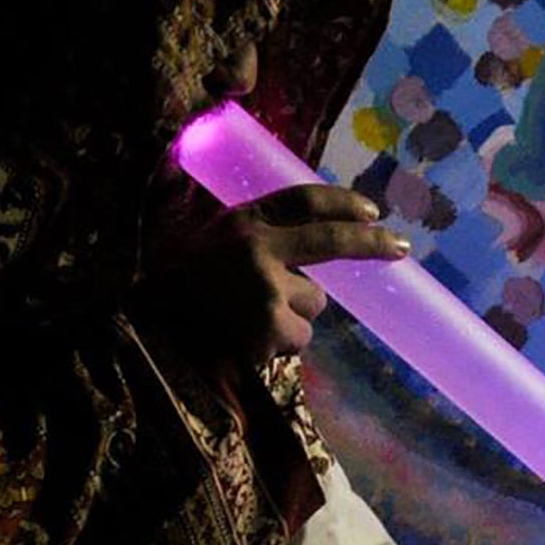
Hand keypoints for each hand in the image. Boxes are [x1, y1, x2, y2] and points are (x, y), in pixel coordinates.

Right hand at [137, 177, 409, 369]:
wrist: (144, 337)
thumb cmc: (175, 293)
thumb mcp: (208, 246)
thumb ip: (253, 240)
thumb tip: (311, 252)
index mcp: (240, 222)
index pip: (303, 201)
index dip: (341, 203)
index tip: (372, 212)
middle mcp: (256, 247)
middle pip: (332, 241)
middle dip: (371, 244)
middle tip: (400, 248)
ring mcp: (266, 287)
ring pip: (313, 302)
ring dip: (293, 315)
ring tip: (247, 321)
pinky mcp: (270, 326)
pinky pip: (300, 336)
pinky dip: (282, 343)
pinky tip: (247, 342)